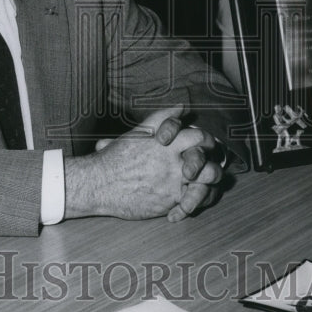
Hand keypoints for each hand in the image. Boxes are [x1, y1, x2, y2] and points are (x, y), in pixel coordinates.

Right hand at [65, 106, 220, 220]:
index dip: (206, 140)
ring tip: (201, 187)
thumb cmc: (117, 156)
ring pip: (207, 181)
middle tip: (208, 168)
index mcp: (167, 142)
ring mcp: (173, 181)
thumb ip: (163, 117)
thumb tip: (182, 105)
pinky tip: (184, 205)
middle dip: (212, 162)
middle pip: (206, 159)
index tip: (204, 146)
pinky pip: (193, 202)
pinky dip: (193, 204)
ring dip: (209, 183)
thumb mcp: (139, 132)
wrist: (100, 183)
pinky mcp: (169, 200)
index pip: (199, 136)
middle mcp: (173, 160)